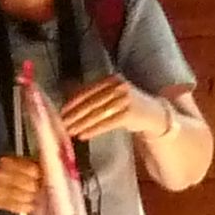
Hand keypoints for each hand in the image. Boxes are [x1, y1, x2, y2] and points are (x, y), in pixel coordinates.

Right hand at [0, 155, 44, 214]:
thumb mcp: (3, 159)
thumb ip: (23, 162)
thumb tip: (44, 167)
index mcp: (5, 160)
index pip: (32, 169)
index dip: (41, 174)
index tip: (45, 176)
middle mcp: (1, 174)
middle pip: (31, 184)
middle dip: (38, 187)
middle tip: (40, 187)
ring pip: (26, 196)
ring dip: (33, 197)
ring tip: (34, 196)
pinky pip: (18, 206)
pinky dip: (26, 206)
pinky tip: (29, 205)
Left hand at [54, 75, 168, 142]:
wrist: (152, 114)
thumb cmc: (127, 106)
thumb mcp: (112, 95)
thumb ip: (94, 96)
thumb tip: (68, 104)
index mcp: (111, 79)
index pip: (88, 90)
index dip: (73, 102)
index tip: (61, 112)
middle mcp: (118, 86)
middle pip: (91, 102)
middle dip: (74, 114)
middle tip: (62, 124)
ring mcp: (125, 99)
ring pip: (97, 113)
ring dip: (81, 123)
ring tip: (70, 131)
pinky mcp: (129, 113)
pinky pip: (106, 123)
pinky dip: (93, 130)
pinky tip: (83, 135)